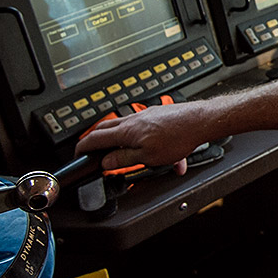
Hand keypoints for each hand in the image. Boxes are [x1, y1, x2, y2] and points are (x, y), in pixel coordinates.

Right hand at [73, 100, 208, 170]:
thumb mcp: (147, 157)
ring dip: (127, 144)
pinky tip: (169, 159)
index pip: (96, 138)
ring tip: (135, 159)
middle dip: (98, 140)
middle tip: (93, 150)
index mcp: (126, 131)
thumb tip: (106, 162)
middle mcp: (134, 120)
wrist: (200, 121)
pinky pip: (147, 130)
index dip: (83, 146)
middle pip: (108, 129)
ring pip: (129, 130)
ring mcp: (146, 115)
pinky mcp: (159, 115)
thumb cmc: (178, 136)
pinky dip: (150, 144)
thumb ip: (124, 159)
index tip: (78, 152)